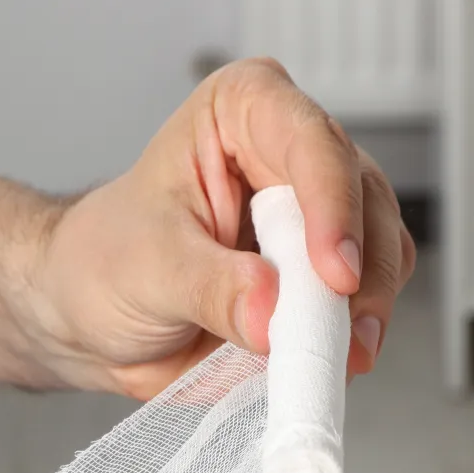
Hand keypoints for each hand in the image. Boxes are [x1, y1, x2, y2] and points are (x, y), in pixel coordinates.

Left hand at [25, 59, 411, 398]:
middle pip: (364, 200)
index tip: (335, 276)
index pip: (310, 143)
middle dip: (361, 274)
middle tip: (340, 337)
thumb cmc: (106, 262)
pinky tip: (327, 361)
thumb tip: (270, 313)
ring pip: (382, 252)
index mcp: (244, 111)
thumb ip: (210, 289)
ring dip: (366, 312)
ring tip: (334, 359)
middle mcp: (292, 153)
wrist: (91, 317)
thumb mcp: (147, 269)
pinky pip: (366, 301)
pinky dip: (354, 335)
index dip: (332, 209)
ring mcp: (317, 216)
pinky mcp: (324, 275)